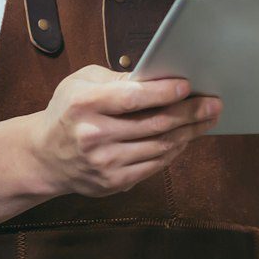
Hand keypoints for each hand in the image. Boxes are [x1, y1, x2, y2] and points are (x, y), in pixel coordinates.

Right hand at [27, 66, 220, 198]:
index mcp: (84, 105)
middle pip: (154, 124)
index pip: (132, 97)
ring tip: (207, 119)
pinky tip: (185, 138)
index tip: (188, 85)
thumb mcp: (81, 83)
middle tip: (214, 103)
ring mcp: (105, 162)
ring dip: (189, 132)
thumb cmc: (68, 112)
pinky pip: (154, 165)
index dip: (163, 92)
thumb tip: (158, 76)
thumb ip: (118, 78)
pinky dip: (174, 150)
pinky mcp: (113, 182)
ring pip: (160, 146)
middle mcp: (94, 136)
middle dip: (190, 113)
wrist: (44, 156)